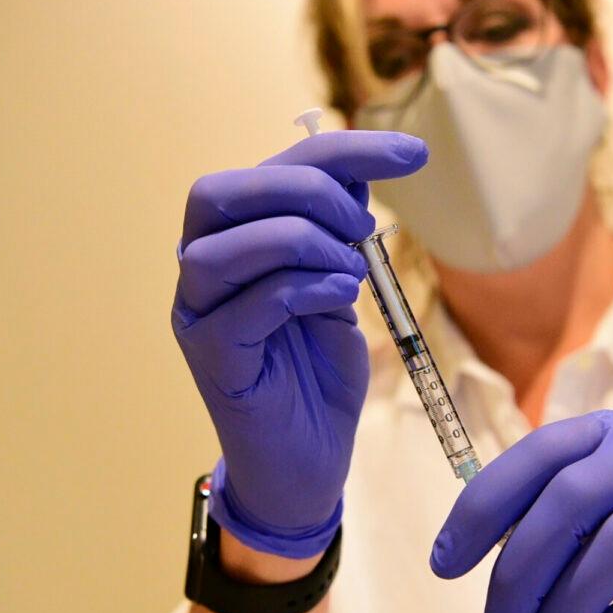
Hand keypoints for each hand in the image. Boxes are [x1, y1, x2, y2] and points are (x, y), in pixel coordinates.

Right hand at [173, 130, 427, 557]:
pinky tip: (339, 298)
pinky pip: (247, 303)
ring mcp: (198, 314)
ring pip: (225, 244)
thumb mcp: (338, 288)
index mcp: (234, 241)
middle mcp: (202, 269)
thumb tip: (356, 176)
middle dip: (306, 190)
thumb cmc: (318, 375)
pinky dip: (303, 288)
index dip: (343, 149)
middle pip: (223, 191)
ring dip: (302, 242)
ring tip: (350, 271)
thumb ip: (336, 235)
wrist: (308, 462)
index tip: (414, 154)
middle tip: (364, 226)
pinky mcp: (211, 358)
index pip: (274, 169)